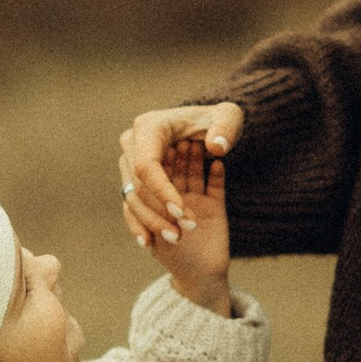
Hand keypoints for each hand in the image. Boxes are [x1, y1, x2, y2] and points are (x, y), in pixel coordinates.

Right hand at [120, 102, 244, 250]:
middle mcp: (134, 145)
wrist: (210, 132)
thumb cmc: (219, 123)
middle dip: (158, 214)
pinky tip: (148, 244)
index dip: (162, 192)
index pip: (147, 166)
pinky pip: (130, 207)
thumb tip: (215, 148)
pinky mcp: (135, 181)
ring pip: (133, 202)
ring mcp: (131, 165)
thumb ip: (227, 127)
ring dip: (152, 224)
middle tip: (185, 231)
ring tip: (177, 238)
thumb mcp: (230, 117)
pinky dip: (138, 226)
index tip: (182, 212)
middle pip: (137, 188)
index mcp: (150, 127)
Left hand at [150, 131, 231, 312]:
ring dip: (195, 160)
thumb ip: (148, 221)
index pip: (152, 182)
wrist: (203, 287)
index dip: (158, 169)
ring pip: (192, 174)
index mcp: (157, 206)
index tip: (163, 157)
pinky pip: (215, 186)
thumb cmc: (178, 266)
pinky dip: (216, 174)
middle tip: (181, 142)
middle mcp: (174, 203)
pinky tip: (218, 164)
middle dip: (176, 159)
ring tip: (199, 145)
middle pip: (173, 173)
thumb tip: (141, 194)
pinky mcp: (215, 208)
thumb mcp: (157, 242)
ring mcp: (196, 204)